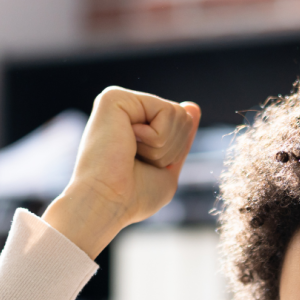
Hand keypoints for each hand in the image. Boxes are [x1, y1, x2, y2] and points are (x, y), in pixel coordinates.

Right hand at [43, 87, 200, 257]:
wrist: (106, 203)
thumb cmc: (133, 197)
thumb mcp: (167, 170)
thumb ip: (181, 140)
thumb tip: (193, 107)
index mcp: (137, 125)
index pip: (181, 125)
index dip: (175, 152)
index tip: (147, 166)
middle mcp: (127, 110)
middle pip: (182, 116)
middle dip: (170, 148)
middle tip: (140, 161)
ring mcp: (120, 100)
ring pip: (177, 113)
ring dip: (162, 146)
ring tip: (132, 154)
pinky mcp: (115, 97)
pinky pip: (166, 111)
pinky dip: (157, 138)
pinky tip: (129, 144)